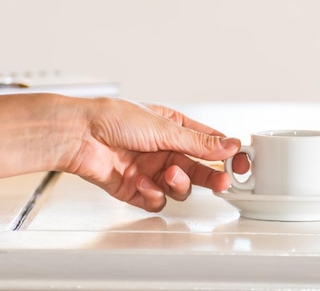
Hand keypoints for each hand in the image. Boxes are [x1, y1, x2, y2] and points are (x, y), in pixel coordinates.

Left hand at [65, 99, 240, 211]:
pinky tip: (142, 182)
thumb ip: (198, 142)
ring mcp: (152, 170)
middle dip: (212, 176)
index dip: (227, 154)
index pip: (209, 143)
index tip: (241, 163)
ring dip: (179, 183)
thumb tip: (229, 145)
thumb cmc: (114, 119)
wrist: (78, 135)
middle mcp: (165, 149)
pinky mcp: (136, 188)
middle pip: (199, 169)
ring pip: (181, 187)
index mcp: (174, 127)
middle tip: (224, 182)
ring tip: (169, 175)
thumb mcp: (164, 127)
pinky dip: (152, 194)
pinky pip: (156, 200)